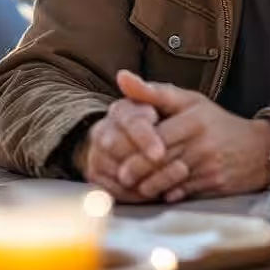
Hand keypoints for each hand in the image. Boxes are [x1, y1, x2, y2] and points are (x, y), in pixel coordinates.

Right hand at [77, 88, 163, 202]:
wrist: (150, 143)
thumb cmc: (164, 119)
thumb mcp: (166, 101)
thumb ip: (150, 90)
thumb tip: (122, 75)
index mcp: (120, 110)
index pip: (127, 122)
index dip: (144, 137)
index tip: (160, 152)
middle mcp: (104, 131)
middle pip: (115, 148)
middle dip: (143, 160)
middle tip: (168, 169)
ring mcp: (98, 156)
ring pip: (114, 171)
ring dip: (144, 179)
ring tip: (170, 180)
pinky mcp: (99, 180)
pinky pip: (114, 192)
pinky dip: (137, 194)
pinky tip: (159, 190)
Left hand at [114, 70, 269, 201]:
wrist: (259, 149)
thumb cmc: (216, 122)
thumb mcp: (189, 100)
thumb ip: (153, 92)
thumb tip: (121, 77)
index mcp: (194, 119)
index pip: (156, 136)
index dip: (134, 147)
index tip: (119, 152)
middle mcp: (202, 142)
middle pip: (160, 160)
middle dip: (137, 170)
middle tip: (121, 176)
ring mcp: (209, 165)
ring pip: (170, 179)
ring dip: (149, 186)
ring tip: (136, 187)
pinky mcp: (214, 185)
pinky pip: (184, 193)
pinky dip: (168, 195)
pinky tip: (159, 194)